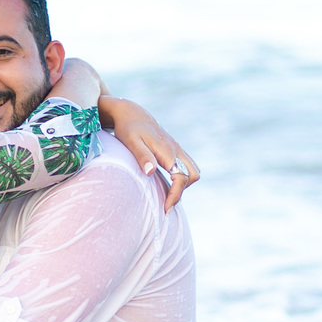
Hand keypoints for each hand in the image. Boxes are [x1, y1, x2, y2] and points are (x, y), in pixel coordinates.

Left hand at [98, 96, 199, 212]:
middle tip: (165, 202)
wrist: (131, 113)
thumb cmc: (128, 128)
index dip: (175, 195)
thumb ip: (142, 156)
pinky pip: (187, 165)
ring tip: (167, 194)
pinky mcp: (174, 149)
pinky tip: (168, 183)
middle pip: (193, 175)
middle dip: (182, 191)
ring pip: (193, 170)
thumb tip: (150, 172)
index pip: (181, 177)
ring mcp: (177, 148)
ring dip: (184, 184)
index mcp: (167, 150)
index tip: (165, 209)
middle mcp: (176, 149)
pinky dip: (183, 176)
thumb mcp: (130, 142)